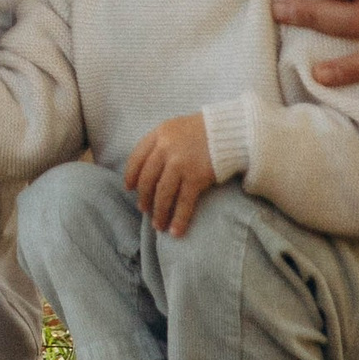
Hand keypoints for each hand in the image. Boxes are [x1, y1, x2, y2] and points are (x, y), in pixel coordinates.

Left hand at [124, 113, 216, 237]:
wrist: (230, 132)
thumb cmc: (202, 130)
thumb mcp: (175, 128)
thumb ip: (160, 143)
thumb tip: (146, 168)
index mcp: (159, 134)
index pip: (137, 158)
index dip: (131, 175)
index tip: (129, 188)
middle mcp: (166, 148)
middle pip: (148, 179)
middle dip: (145, 198)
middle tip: (144, 209)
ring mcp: (180, 163)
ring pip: (163, 194)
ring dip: (159, 213)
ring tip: (158, 225)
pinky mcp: (195, 177)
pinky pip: (183, 202)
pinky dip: (179, 219)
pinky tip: (176, 231)